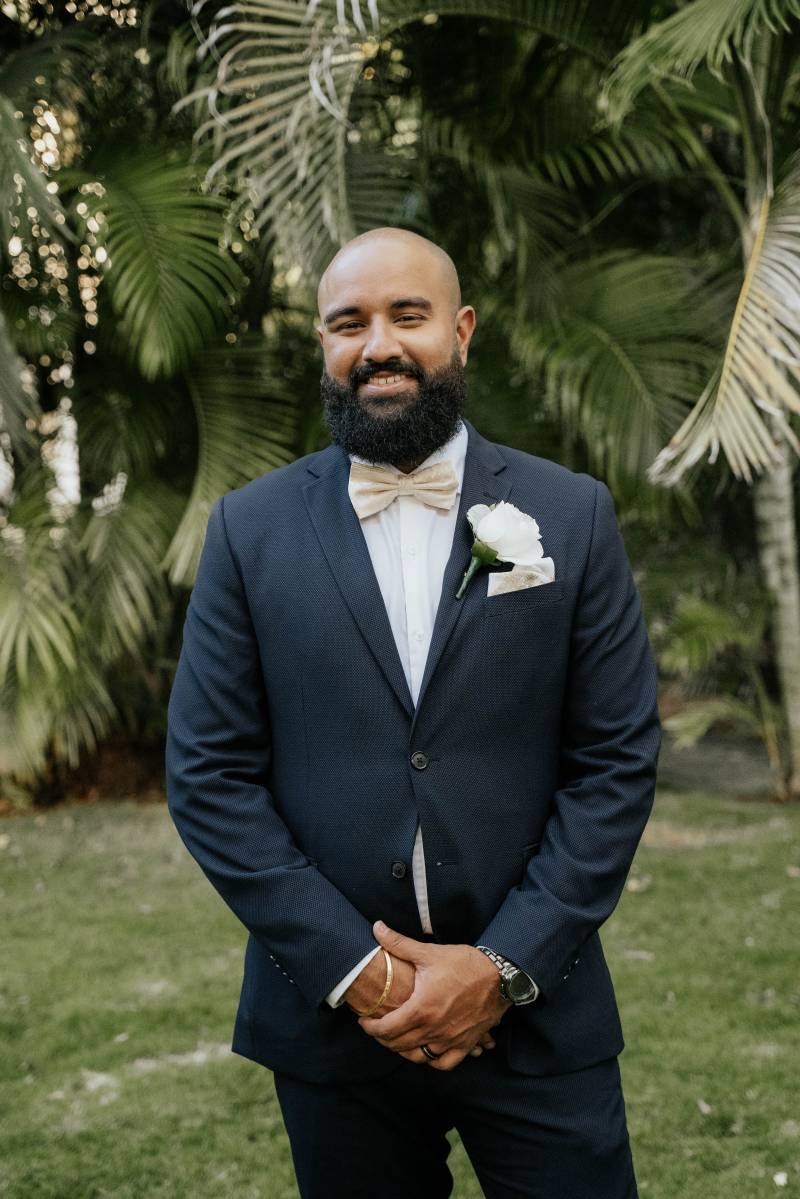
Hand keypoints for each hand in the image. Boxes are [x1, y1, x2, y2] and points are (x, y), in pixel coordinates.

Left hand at [345, 948, 495, 1058]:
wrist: (500, 976)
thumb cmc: (464, 963)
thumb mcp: (429, 952)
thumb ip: (399, 943)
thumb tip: (376, 928)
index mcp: (421, 1009)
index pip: (386, 1029)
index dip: (370, 1028)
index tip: (364, 1022)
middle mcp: (433, 1030)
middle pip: (398, 1046)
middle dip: (383, 1040)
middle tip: (378, 1028)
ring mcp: (450, 1040)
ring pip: (418, 1057)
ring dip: (404, 1051)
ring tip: (398, 1039)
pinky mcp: (465, 1043)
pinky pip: (444, 1063)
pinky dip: (432, 1060)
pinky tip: (427, 1050)